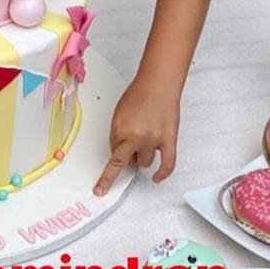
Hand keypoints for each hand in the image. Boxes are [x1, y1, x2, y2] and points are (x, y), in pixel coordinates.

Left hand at [93, 75, 179, 195]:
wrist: (159, 83)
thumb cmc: (139, 94)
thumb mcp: (119, 113)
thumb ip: (119, 133)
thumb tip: (123, 152)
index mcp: (119, 127)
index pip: (112, 150)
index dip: (115, 152)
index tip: (100, 186)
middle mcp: (135, 135)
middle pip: (123, 162)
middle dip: (116, 170)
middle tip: (109, 179)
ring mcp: (152, 139)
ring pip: (144, 163)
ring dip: (142, 158)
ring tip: (146, 142)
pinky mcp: (169, 139)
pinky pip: (167, 164)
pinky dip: (162, 174)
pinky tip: (156, 179)